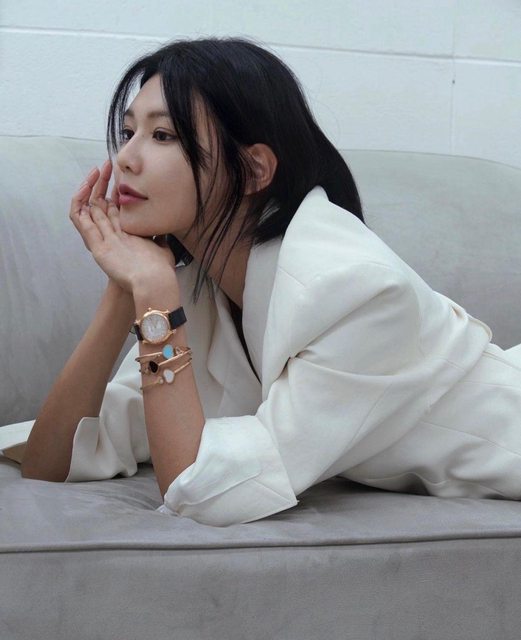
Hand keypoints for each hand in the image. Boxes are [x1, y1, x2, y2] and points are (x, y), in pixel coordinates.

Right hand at [70, 161, 176, 293]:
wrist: (149, 283)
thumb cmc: (158, 268)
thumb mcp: (162, 245)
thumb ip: (162, 232)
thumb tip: (171, 220)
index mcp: (124, 232)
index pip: (113, 204)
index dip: (113, 187)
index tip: (121, 171)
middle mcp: (109, 233)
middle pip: (99, 201)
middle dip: (101, 182)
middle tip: (107, 163)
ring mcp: (99, 238)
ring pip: (87, 206)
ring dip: (88, 187)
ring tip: (95, 170)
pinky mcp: (94, 244)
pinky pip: (78, 218)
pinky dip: (78, 201)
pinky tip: (85, 186)